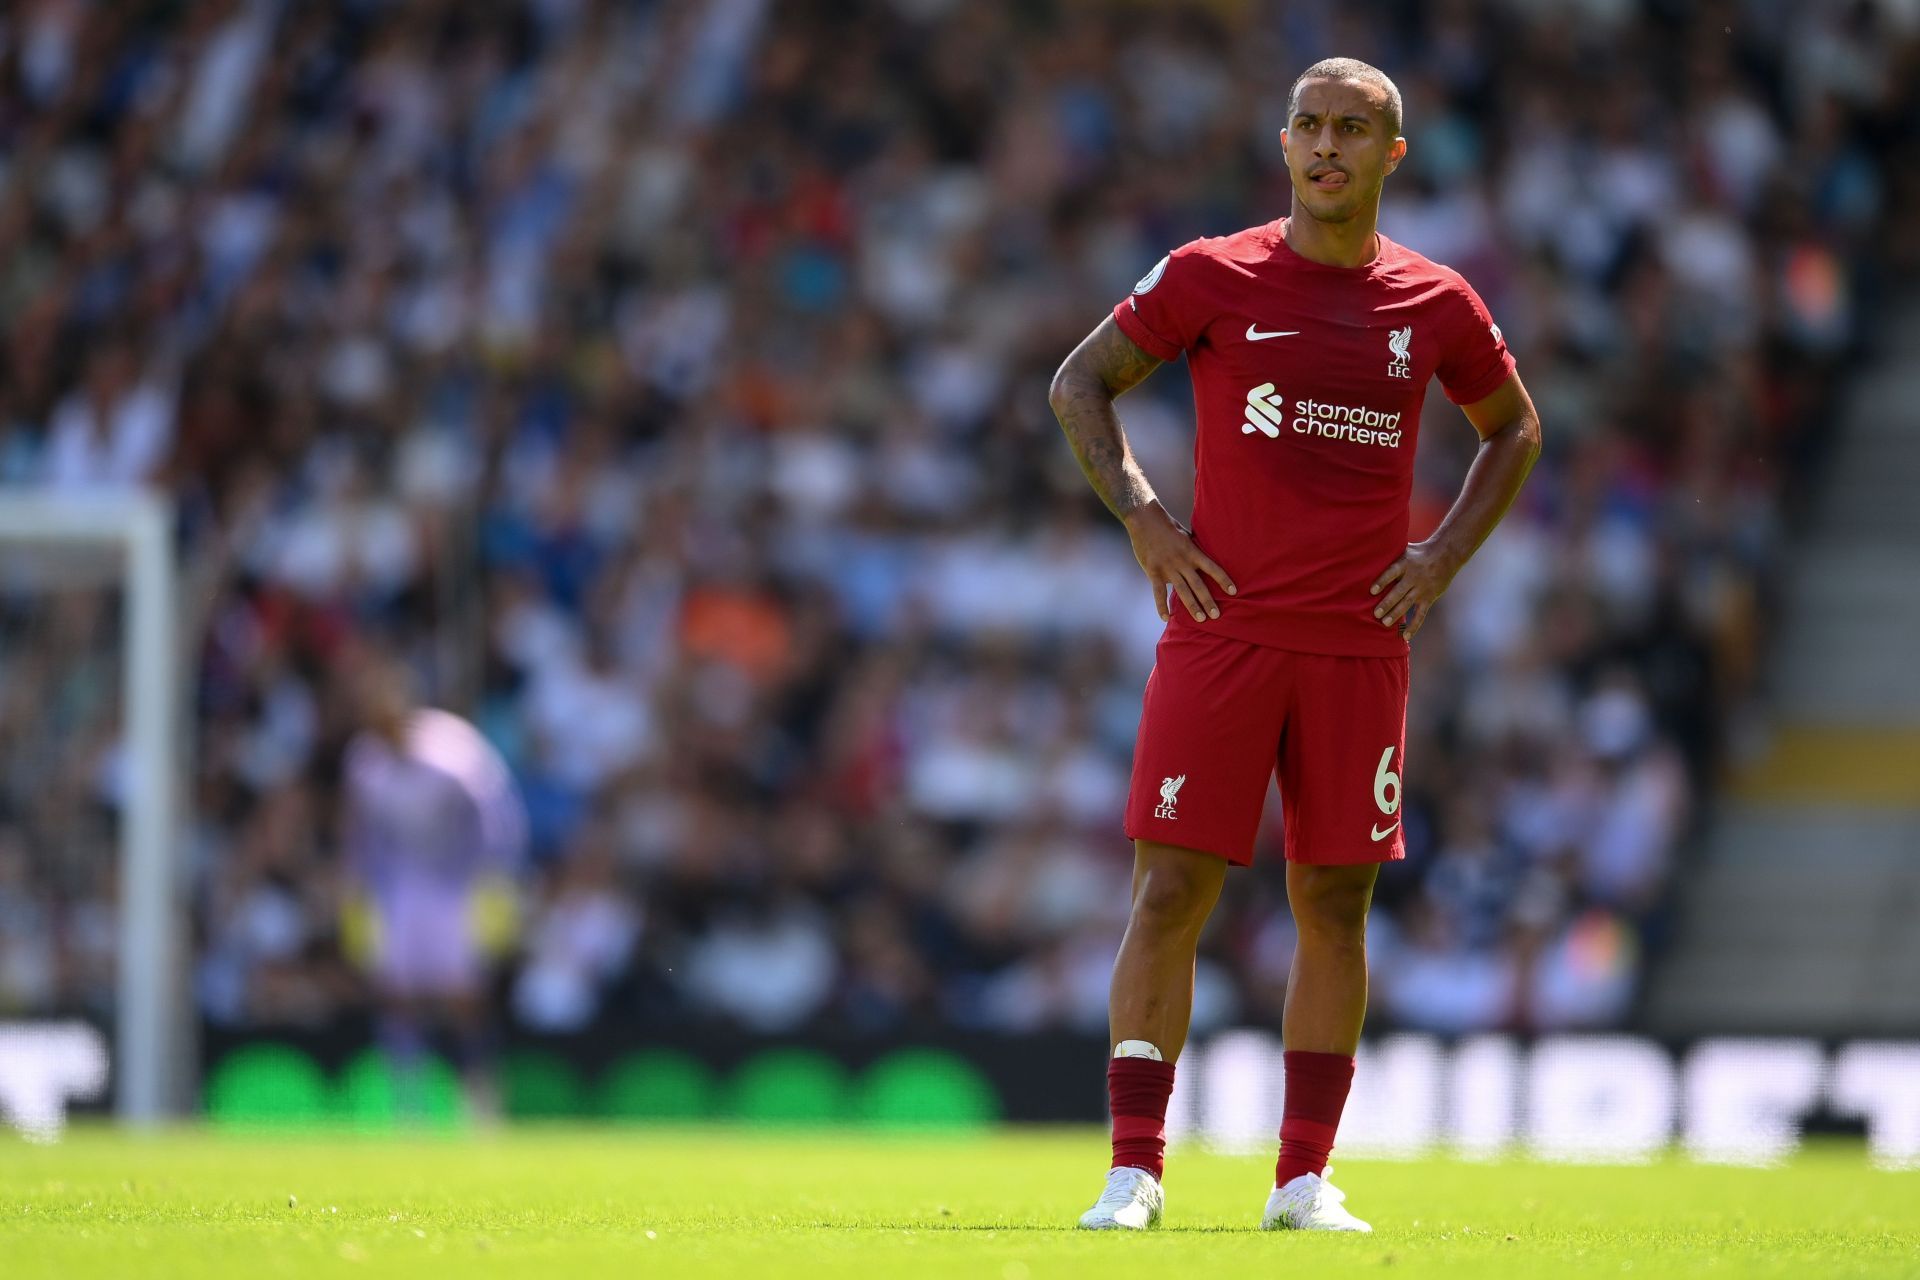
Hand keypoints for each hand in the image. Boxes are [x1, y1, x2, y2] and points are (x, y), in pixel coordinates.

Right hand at [1123, 501, 1235, 622]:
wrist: (1145, 520)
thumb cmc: (1168, 527)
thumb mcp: (1186, 535)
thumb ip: (1195, 549)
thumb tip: (1208, 559)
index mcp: (1192, 551)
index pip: (1212, 567)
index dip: (1223, 579)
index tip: (1233, 591)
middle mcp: (1182, 561)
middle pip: (1198, 584)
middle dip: (1208, 601)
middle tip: (1216, 615)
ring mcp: (1167, 567)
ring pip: (1182, 591)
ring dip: (1192, 606)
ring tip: (1201, 619)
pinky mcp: (1153, 572)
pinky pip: (1158, 593)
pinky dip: (1161, 606)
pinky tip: (1166, 618)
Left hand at [1370, 540, 1458, 640]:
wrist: (1446, 555)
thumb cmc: (1419, 552)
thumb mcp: (1405, 549)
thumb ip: (1390, 555)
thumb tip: (1367, 554)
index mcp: (1405, 564)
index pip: (1392, 573)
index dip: (1382, 581)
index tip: (1372, 591)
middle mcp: (1413, 577)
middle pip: (1399, 591)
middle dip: (1387, 603)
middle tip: (1376, 614)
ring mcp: (1422, 588)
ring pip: (1407, 603)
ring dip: (1396, 614)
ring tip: (1385, 623)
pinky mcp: (1429, 598)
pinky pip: (1420, 614)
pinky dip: (1414, 626)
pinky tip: (1405, 636)